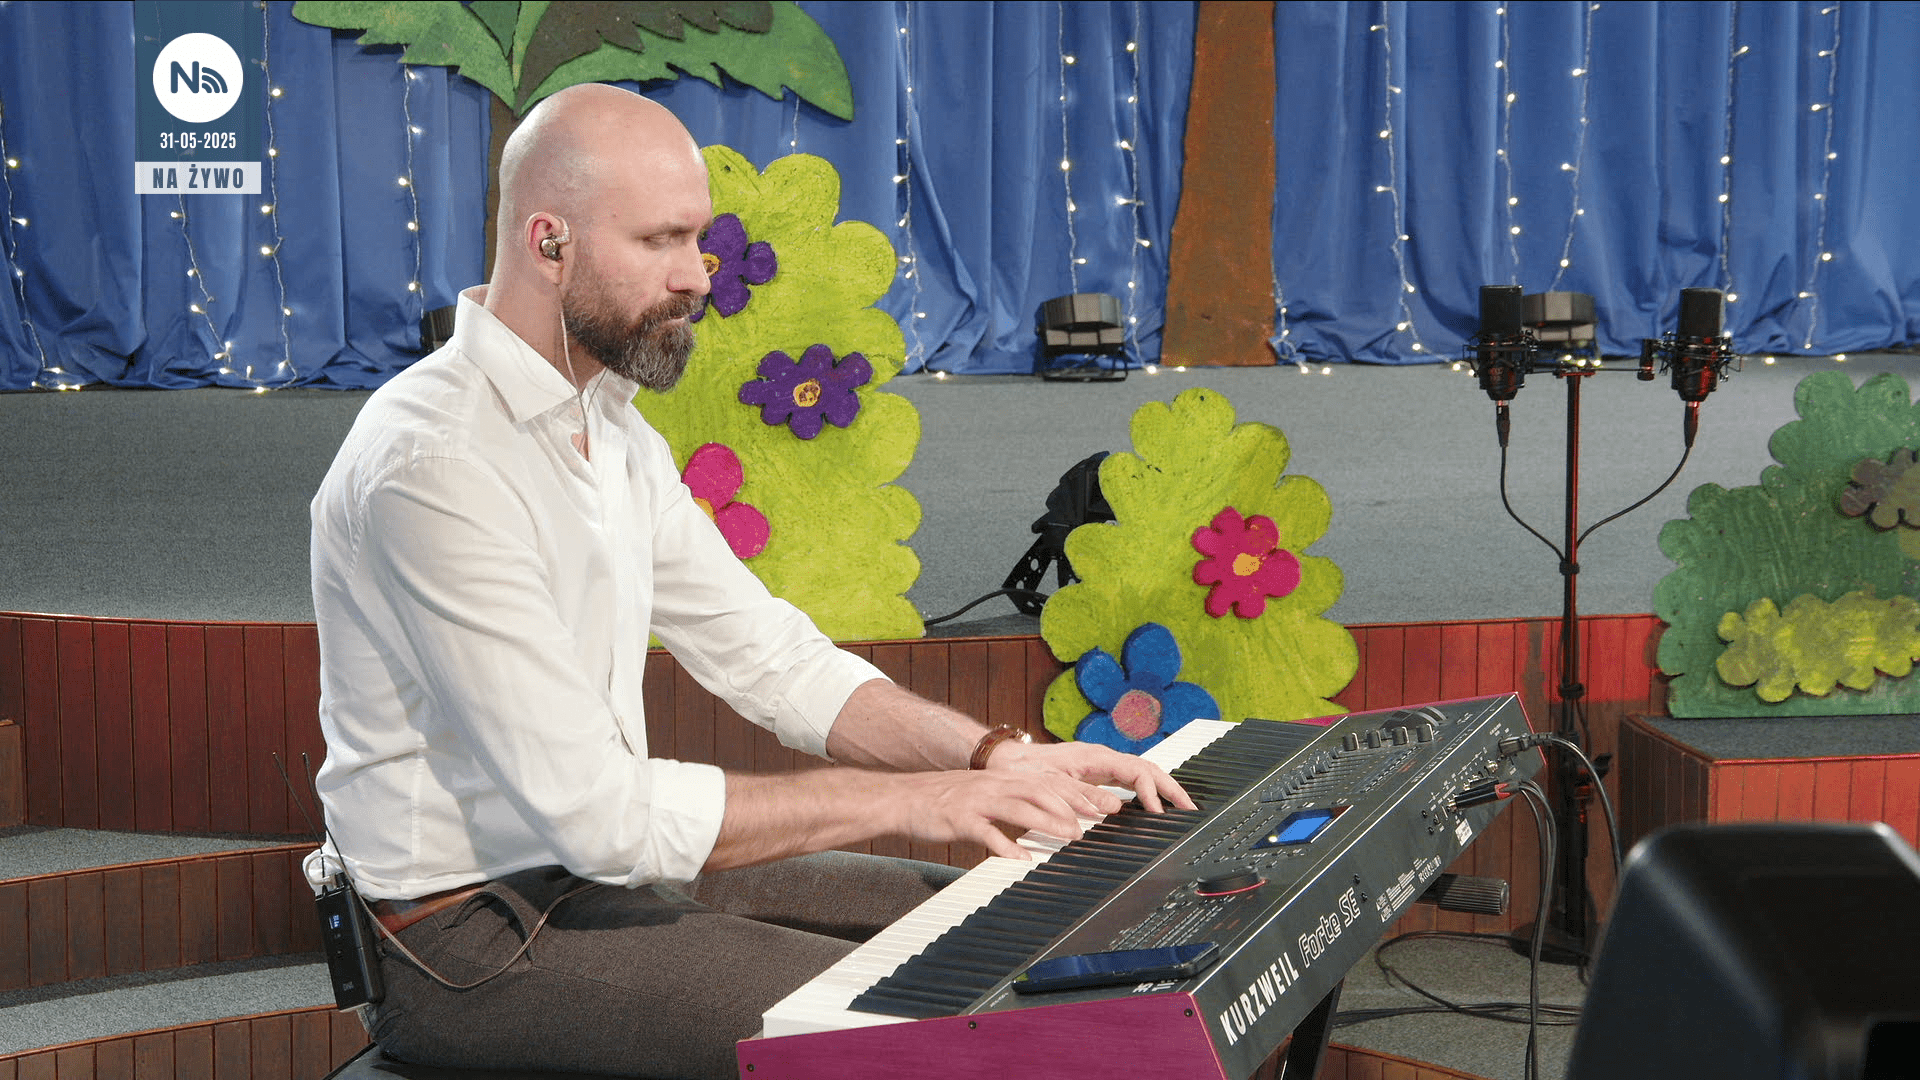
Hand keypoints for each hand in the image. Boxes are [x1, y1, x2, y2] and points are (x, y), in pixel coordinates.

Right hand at [887, 768, 1130, 860]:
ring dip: (1048, 822)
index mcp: (1002, 779)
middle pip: (1040, 790)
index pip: (1047, 782)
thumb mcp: (983, 793)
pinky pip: (986, 833)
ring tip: (1070, 836)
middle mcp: (993, 785)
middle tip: (1093, 822)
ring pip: (1019, 807)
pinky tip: (1020, 858)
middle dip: (1070, 806)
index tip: (1100, 806)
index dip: (1076, 793)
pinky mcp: (959, 819)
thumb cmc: (943, 799)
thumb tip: (1042, 813)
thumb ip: (1011, 802)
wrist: (903, 798)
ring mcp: (977, 801)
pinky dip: (1005, 845)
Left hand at [981, 738, 1195, 814]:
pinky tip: (1152, 805)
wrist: (1006, 762)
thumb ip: (1083, 796)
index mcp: (1097, 757)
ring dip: (1162, 789)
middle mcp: (1103, 758)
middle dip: (1171, 787)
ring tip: (1181, 808)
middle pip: (1147, 769)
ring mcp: (1101, 765)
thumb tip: (1116, 808)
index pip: (1138, 771)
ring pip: (1141, 773)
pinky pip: (1128, 780)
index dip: (1153, 792)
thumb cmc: (1026, 771)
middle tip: (1191, 809)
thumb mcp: (1053, 786)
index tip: (1160, 813)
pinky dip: (1145, 791)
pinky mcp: (1096, 774)